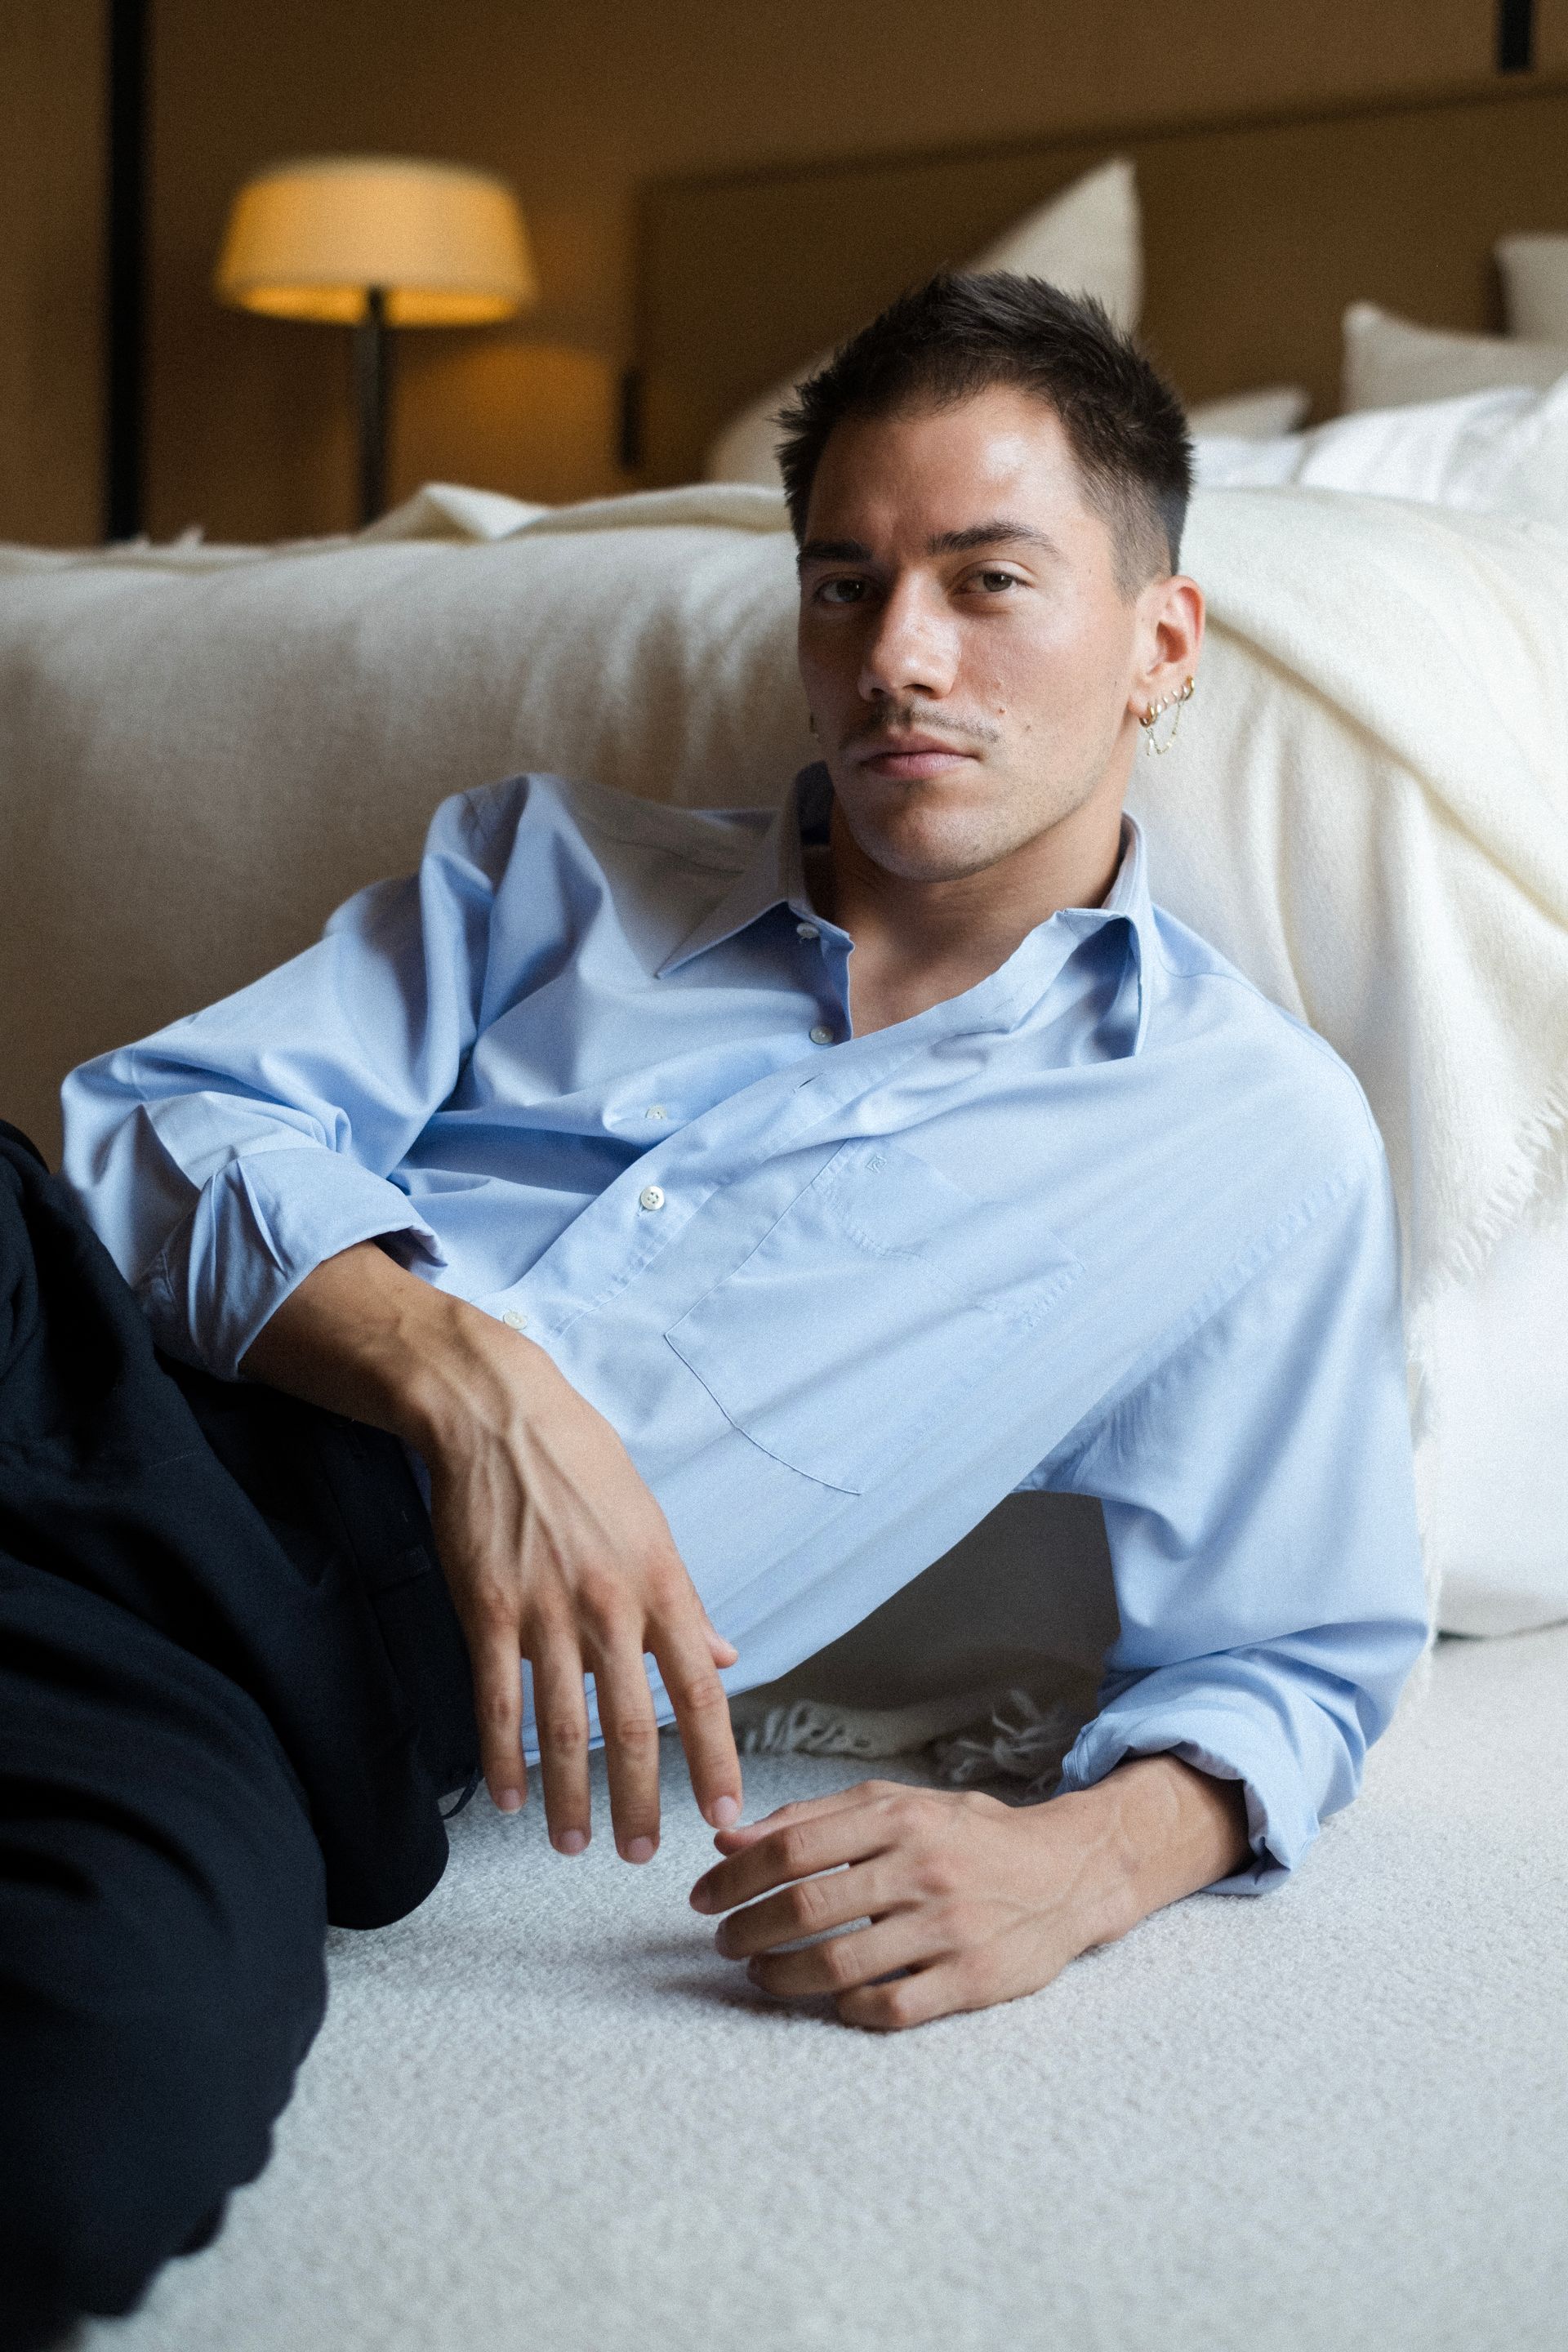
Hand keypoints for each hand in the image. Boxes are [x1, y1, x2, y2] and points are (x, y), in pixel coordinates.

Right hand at [422, 1309, 743, 1857]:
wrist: (499, 1416)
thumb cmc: (582, 1465)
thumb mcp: (652, 1525)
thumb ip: (686, 1603)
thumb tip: (723, 1657)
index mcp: (661, 1584)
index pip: (700, 1691)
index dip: (715, 1759)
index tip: (725, 1815)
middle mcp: (610, 1605)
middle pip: (633, 1725)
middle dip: (640, 1801)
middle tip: (641, 1855)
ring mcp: (545, 1611)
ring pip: (563, 1727)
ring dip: (572, 1796)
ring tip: (576, 1844)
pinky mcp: (487, 1611)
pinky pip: (496, 1700)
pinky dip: (502, 1758)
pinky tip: (509, 1798)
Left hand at [689, 1759, 1250, 2030]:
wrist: (1069, 1872)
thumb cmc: (969, 1837)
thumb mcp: (899, 1806)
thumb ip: (816, 1818)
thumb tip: (732, 1840)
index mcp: (898, 1819)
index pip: (791, 1847)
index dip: (734, 1878)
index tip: (701, 1898)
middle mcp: (922, 1868)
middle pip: (805, 1906)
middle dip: (746, 1930)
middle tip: (724, 1943)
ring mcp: (948, 1928)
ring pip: (838, 1964)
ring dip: (782, 1976)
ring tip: (762, 1975)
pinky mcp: (972, 1980)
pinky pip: (890, 2009)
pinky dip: (848, 2010)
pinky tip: (832, 2001)